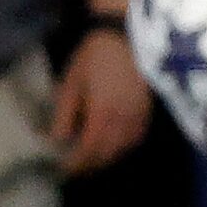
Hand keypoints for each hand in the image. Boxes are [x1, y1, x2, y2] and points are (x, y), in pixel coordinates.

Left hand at [49, 28, 151, 176]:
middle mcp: (123, 121)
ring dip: (107, 158)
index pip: (89, 151)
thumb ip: (64, 115)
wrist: (125, 36)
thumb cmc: (92, 57)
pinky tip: (113, 145)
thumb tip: (58, 140)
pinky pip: (136, 138)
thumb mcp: (70, 84)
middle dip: (91, 165)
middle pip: (108, 154)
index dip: (77, 164)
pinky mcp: (147, 111)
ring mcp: (139, 117)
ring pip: (124, 149)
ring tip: (91, 159)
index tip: (64, 170)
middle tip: (75, 169)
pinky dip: (123, 147)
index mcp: (102, 115)